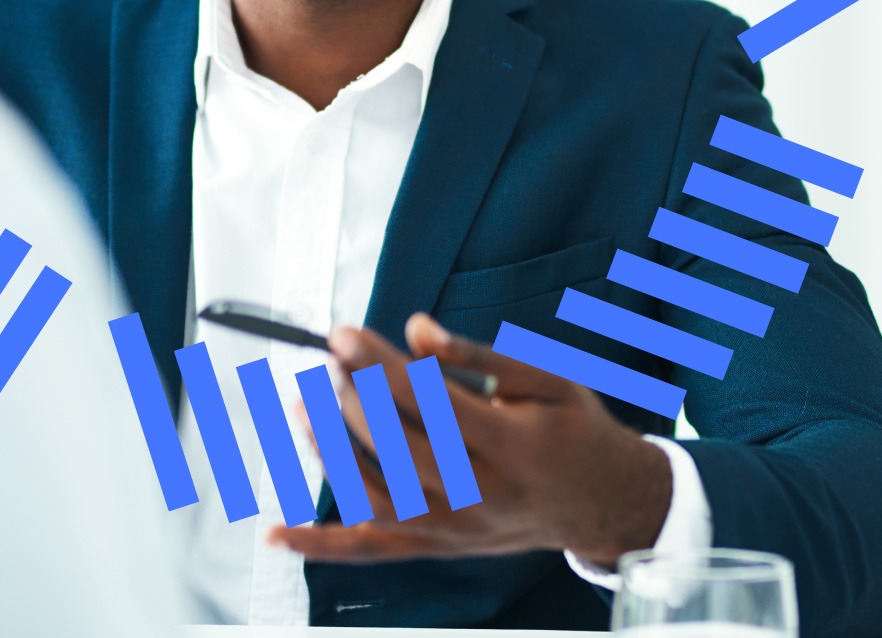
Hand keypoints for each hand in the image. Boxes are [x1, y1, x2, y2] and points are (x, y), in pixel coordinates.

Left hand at [266, 313, 672, 568]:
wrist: (604, 505)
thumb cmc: (573, 430)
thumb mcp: (547, 377)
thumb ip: (479, 354)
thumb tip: (416, 330)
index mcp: (510, 445)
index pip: (428, 401)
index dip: (379, 366)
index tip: (343, 333)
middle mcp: (478, 494)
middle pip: (394, 444)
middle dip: (351, 394)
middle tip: (330, 357)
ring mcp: (454, 529)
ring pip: (373, 494)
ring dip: (329, 448)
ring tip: (306, 404)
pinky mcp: (438, 547)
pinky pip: (371, 550)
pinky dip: (321, 544)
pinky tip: (278, 533)